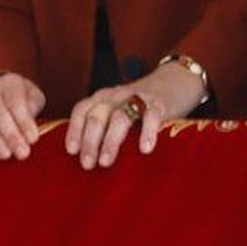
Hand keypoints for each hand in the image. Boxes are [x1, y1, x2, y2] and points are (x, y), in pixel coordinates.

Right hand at [0, 73, 45, 160]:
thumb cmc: (19, 99)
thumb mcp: (33, 98)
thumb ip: (34, 108)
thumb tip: (30, 125)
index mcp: (11, 83)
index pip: (16, 102)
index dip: (24, 122)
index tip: (33, 139)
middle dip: (11, 135)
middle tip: (22, 153)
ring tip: (6, 154)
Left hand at [65, 63, 204, 169]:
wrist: (174, 81)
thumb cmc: (139, 106)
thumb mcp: (116, 109)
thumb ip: (103, 126)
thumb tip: (86, 160)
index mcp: (103, 97)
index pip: (82, 109)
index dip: (75, 129)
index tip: (72, 151)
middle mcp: (117, 95)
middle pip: (97, 115)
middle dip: (89, 141)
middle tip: (87, 164)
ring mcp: (138, 98)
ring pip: (120, 117)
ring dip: (110, 141)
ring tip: (105, 162)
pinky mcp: (160, 104)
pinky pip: (152, 116)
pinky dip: (147, 132)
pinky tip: (145, 149)